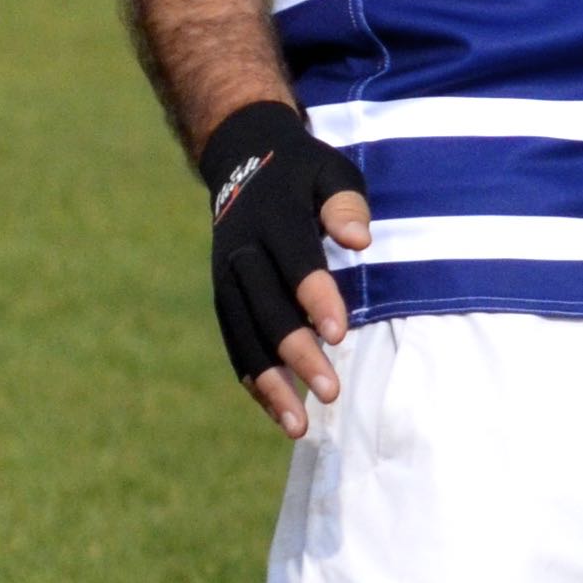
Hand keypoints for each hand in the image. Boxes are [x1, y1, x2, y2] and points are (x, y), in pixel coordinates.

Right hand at [196, 97, 371, 436]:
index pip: (294, 261)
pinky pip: (234, 343)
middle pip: (265, 308)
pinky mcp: (223, 297)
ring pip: (243, 336)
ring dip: (269, 383)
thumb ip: (344, 203)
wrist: (242, 157)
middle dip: (296, 353)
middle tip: (331, 392)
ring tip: (299, 426)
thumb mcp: (330, 171)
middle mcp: (240, 251)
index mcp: (271, 217)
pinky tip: (279, 412)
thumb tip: (360, 239)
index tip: (339, 334)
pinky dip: (253, 379)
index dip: (314, 297)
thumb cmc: (303, 171)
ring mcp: (226, 277)